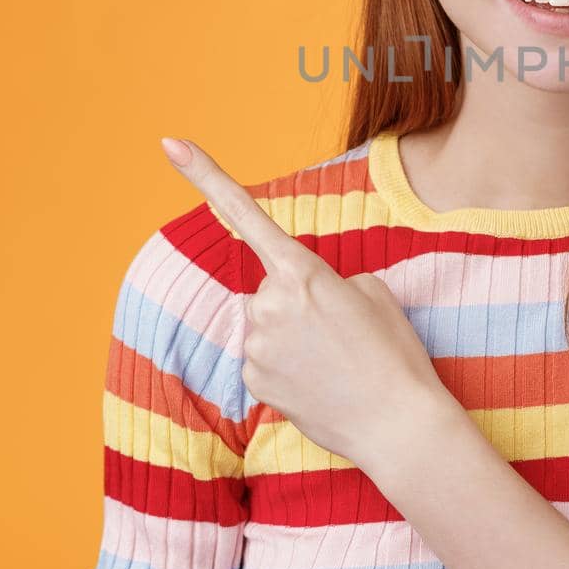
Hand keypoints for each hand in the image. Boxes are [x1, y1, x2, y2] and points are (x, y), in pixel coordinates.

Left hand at [160, 135, 456, 467]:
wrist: (398, 424)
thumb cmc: (394, 354)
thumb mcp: (373, 292)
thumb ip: (327, 280)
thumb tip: (302, 300)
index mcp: (303, 272)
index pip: (247, 214)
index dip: (206, 175)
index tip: (171, 143)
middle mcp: (269, 304)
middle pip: (268, 288)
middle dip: (296, 302)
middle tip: (340, 331)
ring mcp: (256, 346)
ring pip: (265, 326)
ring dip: (292, 337)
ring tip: (335, 361)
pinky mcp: (252, 382)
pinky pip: (263, 360)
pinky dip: (286, 368)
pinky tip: (319, 383)